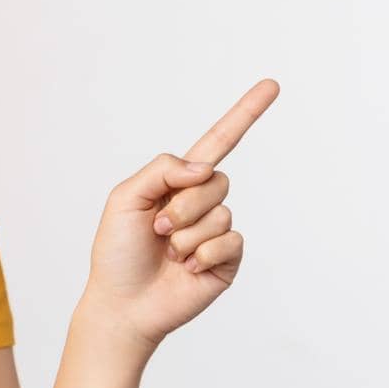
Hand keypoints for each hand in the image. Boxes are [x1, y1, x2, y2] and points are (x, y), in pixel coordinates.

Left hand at [80, 79, 279, 353]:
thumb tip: (203, 166)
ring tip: (168, 253)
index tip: (271, 84)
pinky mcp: (227, 260)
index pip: (218, 142)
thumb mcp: (125, 199)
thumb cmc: (116, 251)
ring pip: (221, 212)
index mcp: (177, 183)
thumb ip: (162, 170)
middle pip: (216, 180)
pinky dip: (203, 254)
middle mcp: (202, 203)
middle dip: (184, 204)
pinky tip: (187, 268)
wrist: (122, 303)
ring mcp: (217, 232)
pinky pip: (230, 241)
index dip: (245, 114)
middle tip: (158, 228)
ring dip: (187, 235)